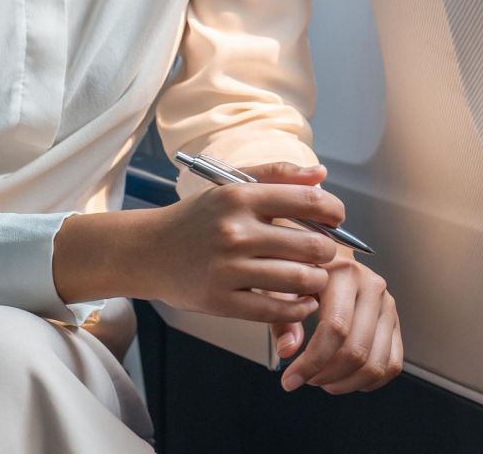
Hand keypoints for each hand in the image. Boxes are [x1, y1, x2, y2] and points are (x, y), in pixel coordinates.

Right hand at [132, 160, 344, 324]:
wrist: (146, 252)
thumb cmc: (197, 219)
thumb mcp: (231, 186)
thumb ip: (278, 175)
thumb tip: (321, 174)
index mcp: (240, 197)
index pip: (308, 201)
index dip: (334, 212)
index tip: (336, 219)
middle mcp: (235, 231)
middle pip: (311, 246)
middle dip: (329, 252)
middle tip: (326, 255)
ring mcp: (228, 268)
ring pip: (300, 280)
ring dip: (317, 282)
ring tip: (314, 278)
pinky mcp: (221, 301)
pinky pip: (276, 309)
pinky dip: (298, 308)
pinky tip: (300, 301)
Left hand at [280, 248, 402, 394]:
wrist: (328, 261)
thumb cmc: (303, 274)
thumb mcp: (282, 288)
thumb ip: (282, 319)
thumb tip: (288, 350)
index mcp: (345, 274)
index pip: (335, 328)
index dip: (311, 362)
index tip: (290, 379)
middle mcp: (373, 288)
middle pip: (357, 350)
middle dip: (326, 376)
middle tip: (306, 379)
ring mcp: (388, 306)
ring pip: (376, 363)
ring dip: (346, 383)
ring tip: (323, 380)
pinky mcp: (395, 323)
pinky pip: (392, 364)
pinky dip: (368, 381)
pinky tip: (345, 378)